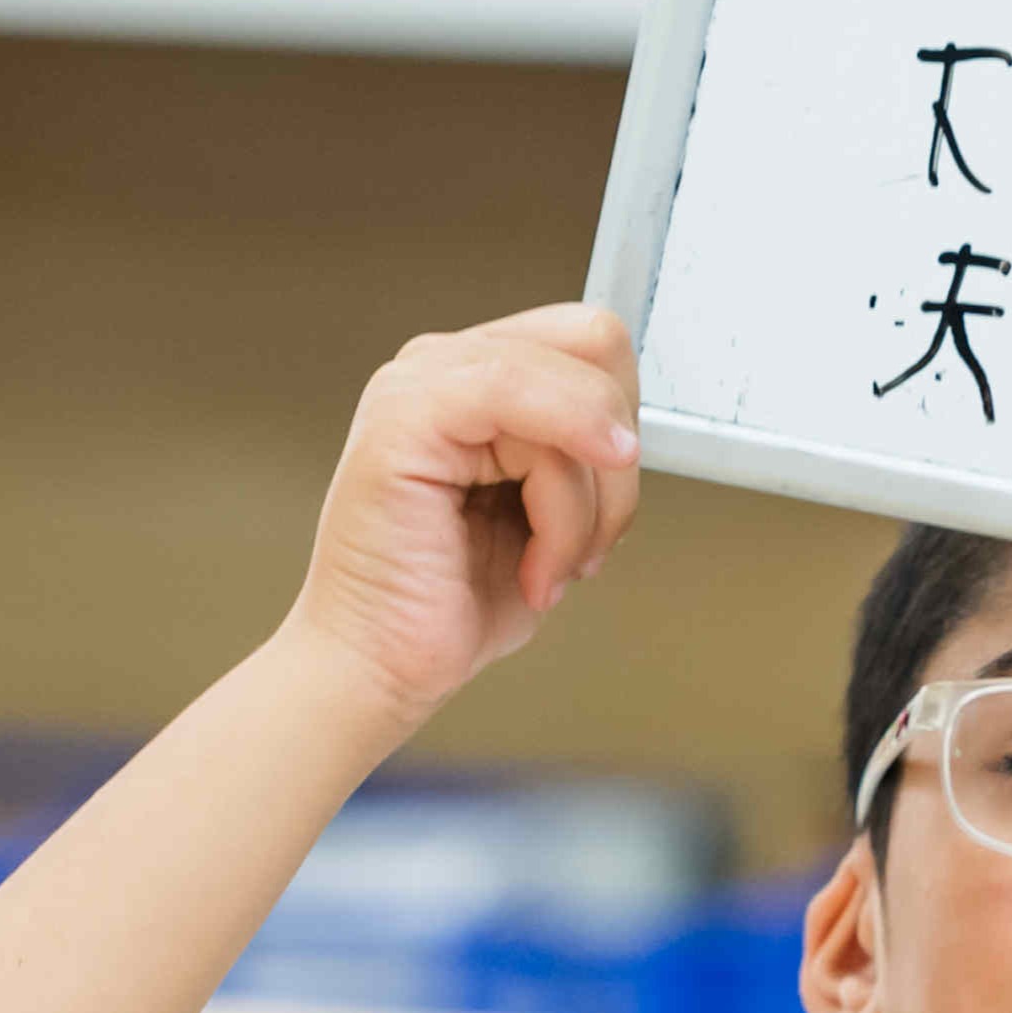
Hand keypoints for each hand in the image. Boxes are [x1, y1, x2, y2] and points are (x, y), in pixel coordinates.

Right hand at [278, 304, 644, 726]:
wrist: (379, 667)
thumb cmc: (447, 604)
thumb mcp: (551, 514)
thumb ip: (587, 454)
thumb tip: (632, 433)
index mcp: (480, 381)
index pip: (595, 347)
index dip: (623, 430)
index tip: (603, 517)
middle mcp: (446, 368)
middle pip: (597, 346)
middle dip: (617, 460)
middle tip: (585, 538)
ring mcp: (419, 382)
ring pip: (579, 394)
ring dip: (583, 510)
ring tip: (541, 569)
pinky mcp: (404, 413)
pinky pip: (520, 399)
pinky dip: (561, 499)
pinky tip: (538, 559)